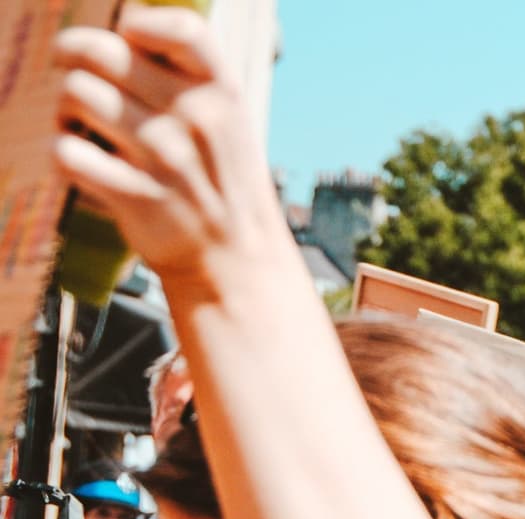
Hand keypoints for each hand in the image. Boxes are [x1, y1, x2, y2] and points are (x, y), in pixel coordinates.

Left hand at [52, 6, 290, 290]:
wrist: (236, 262)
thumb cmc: (222, 183)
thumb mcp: (228, 122)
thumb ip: (187, 78)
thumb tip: (122, 34)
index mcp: (222, 93)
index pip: (180, 28)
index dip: (139, 24)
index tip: (127, 40)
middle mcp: (195, 119)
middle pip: (101, 52)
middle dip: (73, 55)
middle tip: (73, 71)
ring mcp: (165, 158)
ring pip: (75, 94)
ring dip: (63, 107)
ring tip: (77, 123)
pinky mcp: (135, 196)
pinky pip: (65, 151)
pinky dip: (61, 153)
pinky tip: (79, 160)